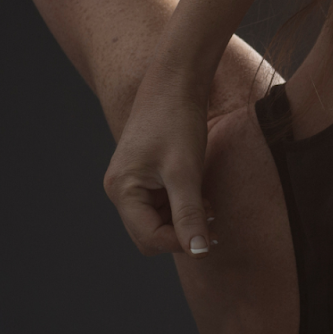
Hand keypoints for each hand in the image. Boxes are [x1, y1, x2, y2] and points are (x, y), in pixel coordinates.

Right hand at [103, 67, 212, 256]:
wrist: (176, 81)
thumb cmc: (177, 121)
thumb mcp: (186, 172)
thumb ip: (189, 214)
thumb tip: (198, 252)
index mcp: (122, 190)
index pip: (148, 239)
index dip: (180, 242)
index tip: (211, 235)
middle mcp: (121, 189)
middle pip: (151, 233)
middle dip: (181, 231)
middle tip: (211, 216)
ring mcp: (132, 182)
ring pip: (159, 220)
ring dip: (185, 218)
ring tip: (207, 201)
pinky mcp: (146, 175)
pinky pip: (163, 204)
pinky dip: (183, 204)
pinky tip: (200, 191)